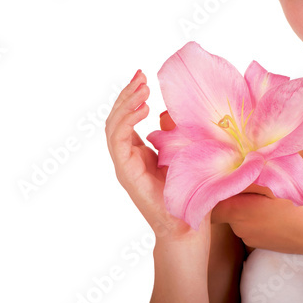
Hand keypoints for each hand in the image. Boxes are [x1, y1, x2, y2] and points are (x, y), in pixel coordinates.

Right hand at [105, 70, 208, 242]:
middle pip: (116, 118)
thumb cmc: (189, 193)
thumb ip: (176, 132)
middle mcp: (128, 158)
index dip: (132, 97)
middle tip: (140, 75)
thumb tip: (177, 108)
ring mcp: (125, 166)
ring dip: (125, 104)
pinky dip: (126, 121)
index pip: (127, 118)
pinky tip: (141, 108)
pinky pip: (118, 142)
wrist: (187, 227)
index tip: (144, 77)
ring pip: (113, 127)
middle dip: (126, 94)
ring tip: (141, 88)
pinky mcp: (127, 173)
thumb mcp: (185, 152)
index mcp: (139, 153)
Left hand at [212, 181, 302, 255]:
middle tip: (254, 180)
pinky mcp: (261, 243)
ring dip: (248, 204)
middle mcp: (238, 227)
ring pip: (239, 215)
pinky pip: (251, 225)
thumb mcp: (279, 180)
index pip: (210, 201)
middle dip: (235, 193)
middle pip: (225, 206)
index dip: (215, 188)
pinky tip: (276, 211)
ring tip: (269, 195)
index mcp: (237, 211)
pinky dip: (258, 216)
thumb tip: (232, 163)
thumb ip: (252, 172)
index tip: (226, 176)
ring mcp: (249, 238)